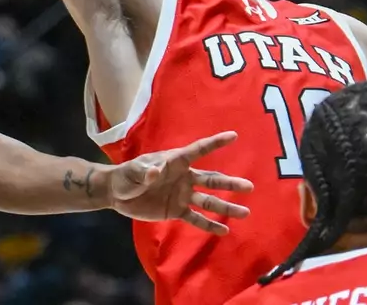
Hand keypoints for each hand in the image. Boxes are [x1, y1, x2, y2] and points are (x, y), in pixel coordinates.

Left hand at [102, 131, 251, 232]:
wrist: (117, 194)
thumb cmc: (126, 176)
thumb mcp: (133, 172)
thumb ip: (145, 172)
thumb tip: (156, 172)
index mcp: (175, 162)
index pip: (198, 150)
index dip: (215, 143)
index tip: (233, 136)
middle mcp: (184, 178)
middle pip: (211, 180)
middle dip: (230, 183)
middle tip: (249, 187)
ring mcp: (182, 195)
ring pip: (208, 201)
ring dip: (225, 207)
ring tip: (245, 213)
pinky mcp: (176, 211)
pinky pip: (196, 218)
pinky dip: (209, 225)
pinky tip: (224, 231)